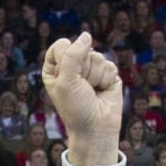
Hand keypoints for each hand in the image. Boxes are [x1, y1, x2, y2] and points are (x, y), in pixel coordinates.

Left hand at [41, 33, 121, 165]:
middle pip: (81, 49)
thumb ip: (73, 54)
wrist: (96, 129)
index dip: (66, 59)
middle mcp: (73, 66)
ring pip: (97, 57)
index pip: (61, 45)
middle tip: (82, 89)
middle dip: (83, 70)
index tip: (65, 79)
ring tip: (92, 92)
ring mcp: (91, 70)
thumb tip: (87, 35)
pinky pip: (110, 65)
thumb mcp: (65, 81)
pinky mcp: (108, 75)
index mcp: (55, 68)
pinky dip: (106, 80)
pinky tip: (102, 92)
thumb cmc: (75, 109)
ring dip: (95, 77)